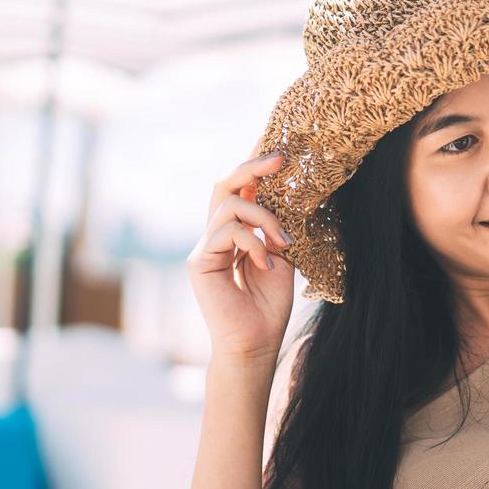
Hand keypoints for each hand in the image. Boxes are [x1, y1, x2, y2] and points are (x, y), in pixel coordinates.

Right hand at [186, 149, 295, 362]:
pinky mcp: (200, 261)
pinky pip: (227, 231)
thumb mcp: (282, 255)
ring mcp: (205, 246)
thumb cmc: (270, 305)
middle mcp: (216, 234)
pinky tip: (266, 263)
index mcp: (236, 232)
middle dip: (253, 166)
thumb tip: (289, 188)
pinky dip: (253, 241)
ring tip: (285, 243)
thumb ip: (277, 225)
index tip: (277, 145)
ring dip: (265, 218)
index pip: (242, 189)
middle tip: (282, 159)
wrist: (256, 343)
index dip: (255, 164)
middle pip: (225, 184)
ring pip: (231, 205)